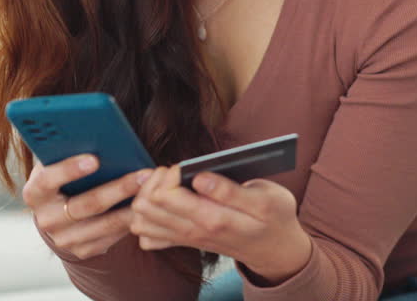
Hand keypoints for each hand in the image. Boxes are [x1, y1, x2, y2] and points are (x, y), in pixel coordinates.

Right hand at [22, 153, 146, 260]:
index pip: (48, 180)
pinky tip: (147, 207)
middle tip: (143, 174)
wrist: (57, 214)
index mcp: (35, 193)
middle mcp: (46, 219)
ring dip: (132, 206)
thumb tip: (98, 134)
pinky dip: (131, 221)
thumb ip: (68, 150)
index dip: (69, 169)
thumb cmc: (62, 177)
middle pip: (86, 204)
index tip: (95, 158)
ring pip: (105, 224)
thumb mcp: (57, 163)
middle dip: (118, 188)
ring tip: (153, 190)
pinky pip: (112, 237)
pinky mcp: (82, 251)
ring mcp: (64, 239)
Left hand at [129, 165, 312, 283]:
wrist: (275, 249)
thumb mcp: (266, 198)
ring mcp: (187, 239)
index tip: (188, 165)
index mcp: (214, 218)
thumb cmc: (273, 216)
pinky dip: (147, 217)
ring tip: (168, 183)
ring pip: (141, 219)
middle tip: (176, 170)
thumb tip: (199, 177)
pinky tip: (163, 203)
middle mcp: (194, 231)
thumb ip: (230, 190)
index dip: (171, 173)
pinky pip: (148, 235)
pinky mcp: (184, 242)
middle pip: (146, 205)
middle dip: (155, 180)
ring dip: (147, 196)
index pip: (166, 195)